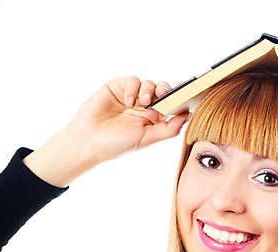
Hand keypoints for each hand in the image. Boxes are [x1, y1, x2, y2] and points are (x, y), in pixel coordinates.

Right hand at [63, 75, 189, 164]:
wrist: (88, 141)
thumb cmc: (117, 144)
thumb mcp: (147, 139)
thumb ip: (169, 129)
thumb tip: (188, 116)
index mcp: (154, 119)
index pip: (171, 104)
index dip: (179, 99)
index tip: (187, 97)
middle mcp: (144, 106)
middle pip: (163, 90)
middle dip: (166, 91)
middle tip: (164, 96)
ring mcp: (131, 96)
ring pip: (149, 83)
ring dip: (149, 90)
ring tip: (142, 103)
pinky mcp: (118, 87)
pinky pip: (133, 80)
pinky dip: (133, 88)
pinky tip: (128, 101)